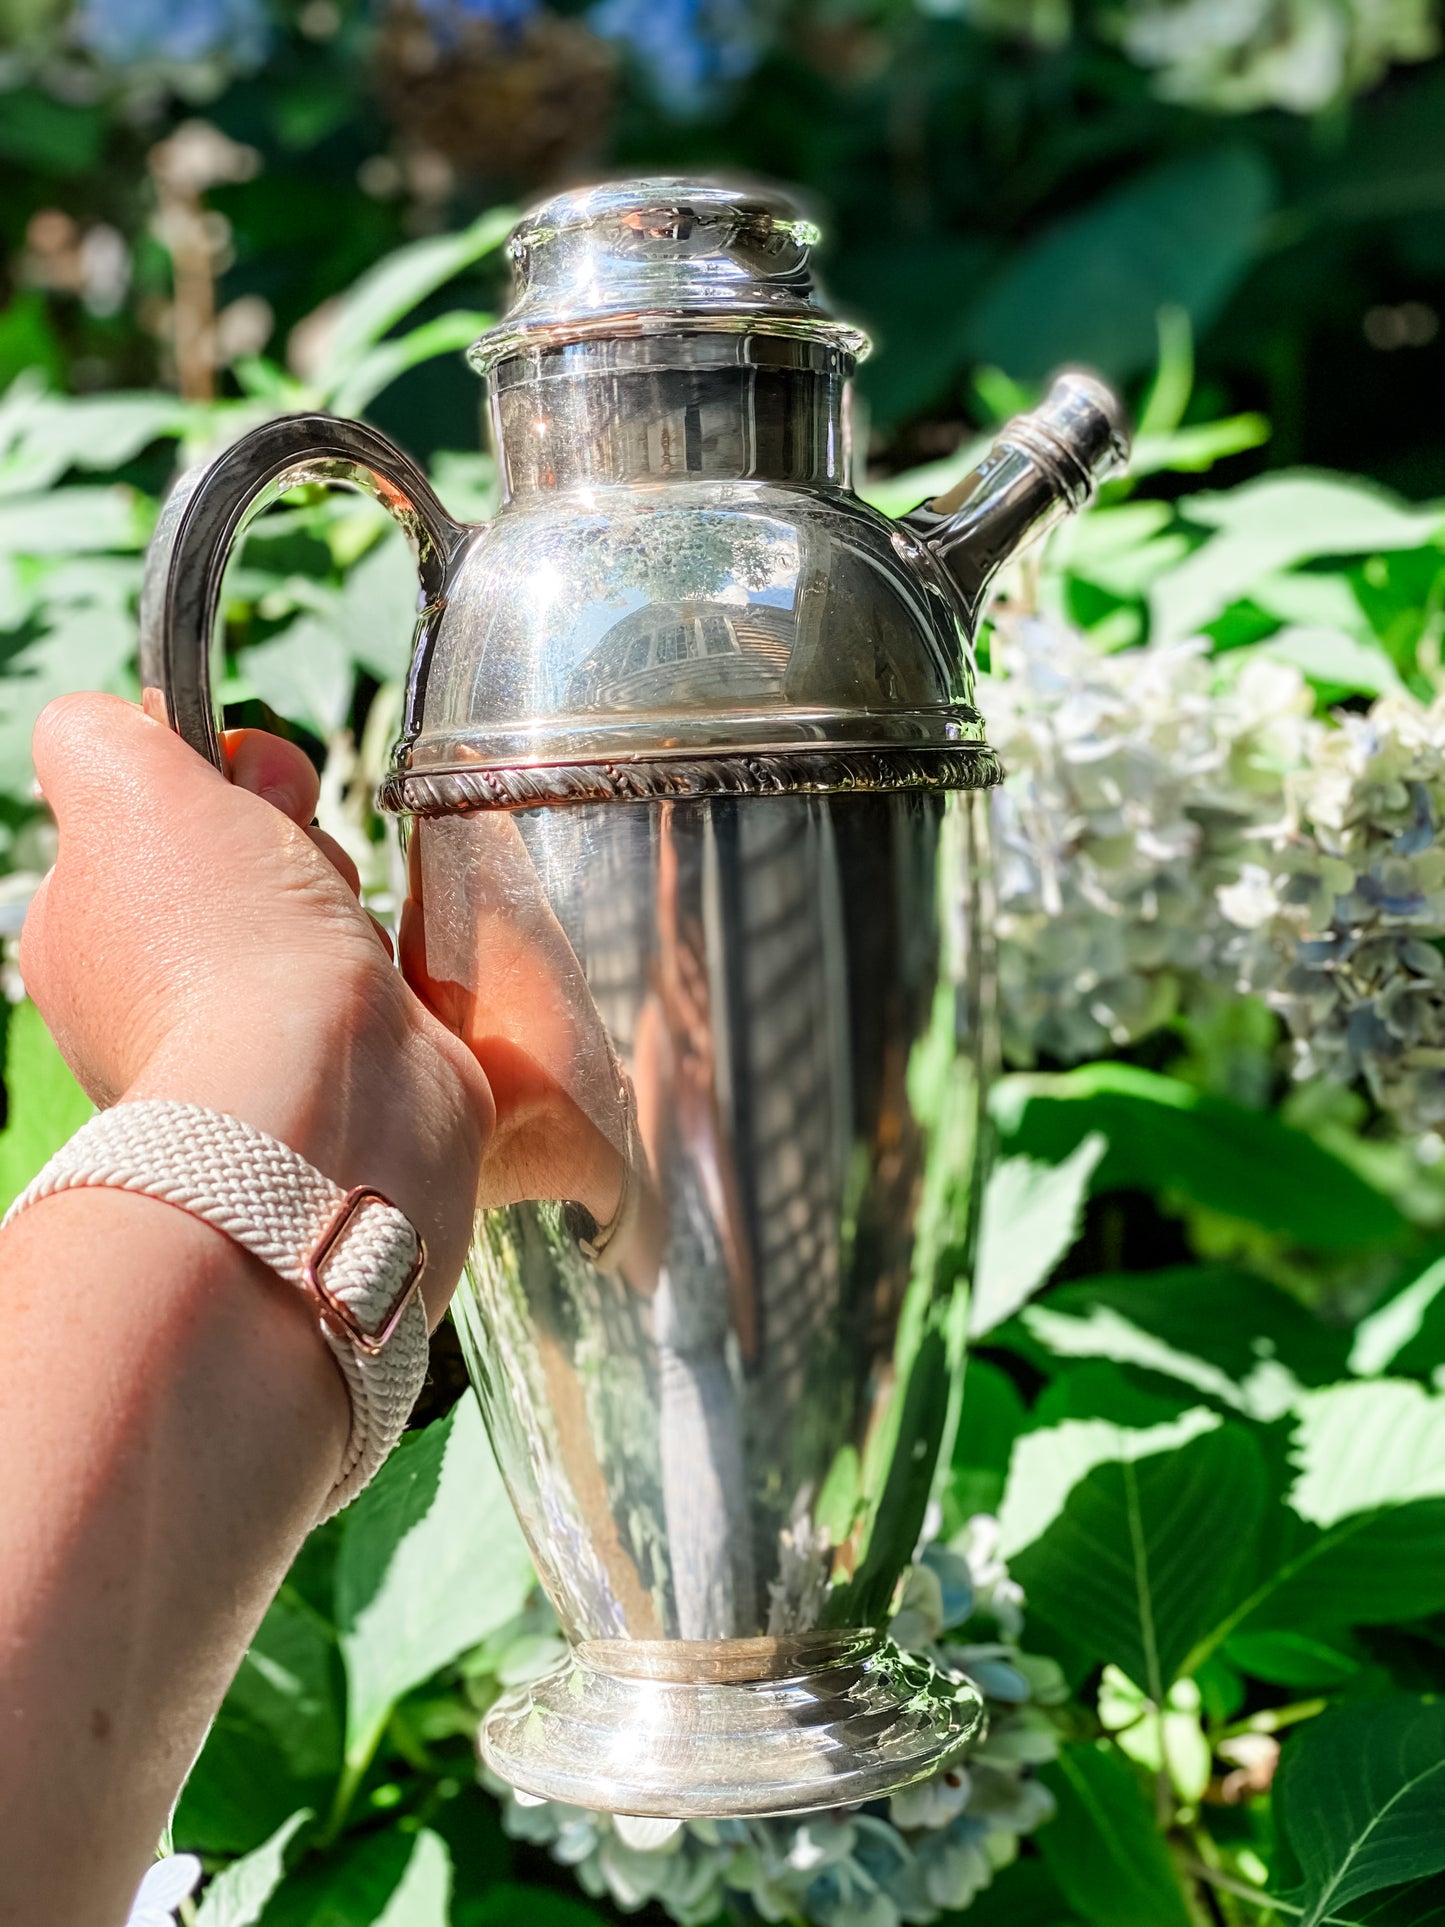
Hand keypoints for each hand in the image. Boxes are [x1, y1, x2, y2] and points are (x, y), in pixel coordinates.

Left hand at [19, 693, 493, 1323]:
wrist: (323, 1103)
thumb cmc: (217, 949)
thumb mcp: (121, 786)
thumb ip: (94, 733)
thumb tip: (130, 724)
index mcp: (83, 932)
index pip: (150, 814)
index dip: (210, 772)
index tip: (240, 777)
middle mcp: (153, 995)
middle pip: (240, 855)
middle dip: (288, 835)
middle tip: (300, 864)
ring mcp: (249, 1043)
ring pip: (312, 913)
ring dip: (345, 896)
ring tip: (348, 934)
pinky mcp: (340, 1077)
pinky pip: (374, 983)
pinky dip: (391, 967)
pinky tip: (387, 981)